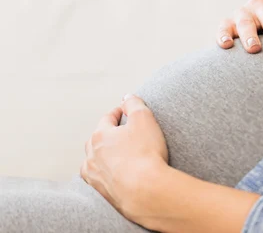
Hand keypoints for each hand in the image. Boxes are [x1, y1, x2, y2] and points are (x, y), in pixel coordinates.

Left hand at [81, 94, 168, 221]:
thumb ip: (134, 104)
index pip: (107, 118)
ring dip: (102, 155)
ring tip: (115, 154)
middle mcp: (92, 155)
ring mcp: (94, 175)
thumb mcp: (144, 119)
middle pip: (96, 139)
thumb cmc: (145, 154)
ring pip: (93, 161)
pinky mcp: (102, 192)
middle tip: (120, 132)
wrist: (145, 190)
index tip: (125, 111)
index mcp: (100, 135)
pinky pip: (99, 179)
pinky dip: (104, 174)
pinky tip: (113, 175)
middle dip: (107, 134)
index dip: (118, 113)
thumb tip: (127, 97)